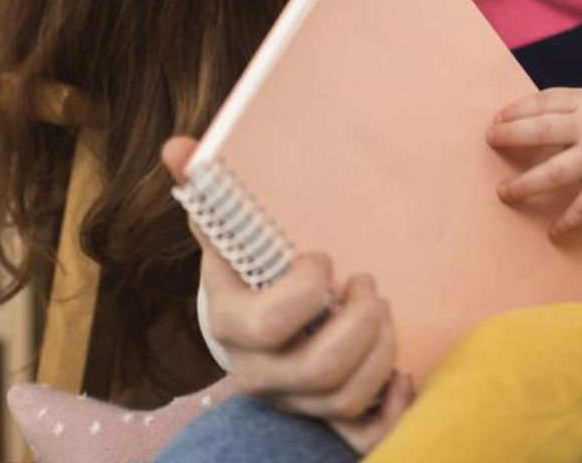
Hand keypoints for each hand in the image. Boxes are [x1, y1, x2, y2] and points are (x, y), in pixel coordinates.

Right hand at [160, 137, 411, 443]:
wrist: (250, 321)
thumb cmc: (247, 269)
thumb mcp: (226, 230)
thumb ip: (209, 190)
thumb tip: (178, 147)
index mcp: (230, 324)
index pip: (272, 323)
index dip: (308, 290)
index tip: (323, 257)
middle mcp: (258, 372)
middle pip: (321, 368)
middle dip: (360, 321)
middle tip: (368, 283)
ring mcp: (292, 400)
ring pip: (345, 397)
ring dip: (381, 350)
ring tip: (382, 309)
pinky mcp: (322, 418)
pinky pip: (361, 435)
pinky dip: (391, 410)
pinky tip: (403, 376)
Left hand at [486, 87, 581, 235]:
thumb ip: (573, 109)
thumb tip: (534, 121)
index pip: (543, 101)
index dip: (516, 110)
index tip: (497, 119)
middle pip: (541, 130)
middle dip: (511, 136)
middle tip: (489, 142)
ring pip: (554, 171)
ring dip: (526, 184)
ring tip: (504, 192)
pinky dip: (568, 220)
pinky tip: (554, 232)